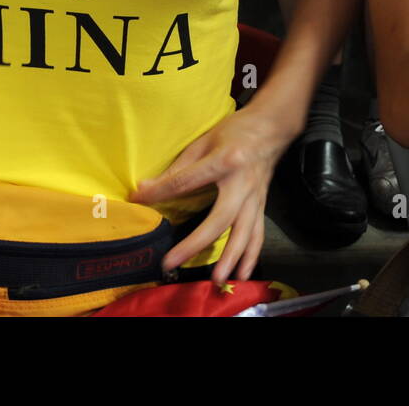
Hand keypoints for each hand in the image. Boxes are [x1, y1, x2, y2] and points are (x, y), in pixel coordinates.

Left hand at [130, 105, 294, 282]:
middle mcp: (242, 183)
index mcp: (224, 161)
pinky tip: (242, 274)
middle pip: (218, 219)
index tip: (138, 200)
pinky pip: (257, 234)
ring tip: (217, 280)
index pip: (187, 181)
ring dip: (230, 258)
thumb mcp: (204, 140)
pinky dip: (251, 256)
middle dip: (195, 244)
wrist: (271, 128)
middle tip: (172, 263)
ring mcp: (254, 198)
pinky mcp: (261, 206)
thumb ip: (179, 166)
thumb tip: (146, 187)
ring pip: (243, 233)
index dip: (161, 191)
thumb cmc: (235, 131)